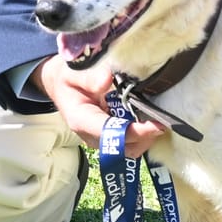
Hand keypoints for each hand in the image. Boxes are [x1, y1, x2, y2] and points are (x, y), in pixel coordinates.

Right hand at [34, 55, 161, 157]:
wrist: (60, 85)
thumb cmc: (67, 78)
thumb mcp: (73, 72)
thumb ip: (90, 76)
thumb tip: (107, 79)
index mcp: (82, 120)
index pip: (112, 133)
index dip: (136, 132)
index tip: (157, 124)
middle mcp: (92, 135)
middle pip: (125, 147)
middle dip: (146, 137)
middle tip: (162, 118)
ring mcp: (101, 139)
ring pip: (130, 149)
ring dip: (146, 137)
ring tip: (156, 117)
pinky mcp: (109, 137)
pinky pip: (130, 143)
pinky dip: (142, 134)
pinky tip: (147, 117)